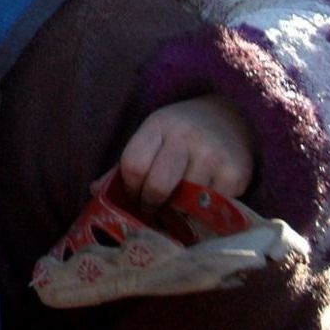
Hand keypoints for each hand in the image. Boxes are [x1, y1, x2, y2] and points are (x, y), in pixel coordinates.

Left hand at [119, 94, 256, 207]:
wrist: (232, 116)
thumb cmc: (183, 132)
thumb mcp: (153, 136)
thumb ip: (127, 164)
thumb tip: (94, 192)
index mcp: (159, 124)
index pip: (133, 164)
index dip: (129, 188)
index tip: (134, 196)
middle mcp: (187, 137)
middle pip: (157, 187)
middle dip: (150, 205)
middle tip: (153, 209)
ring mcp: (214, 155)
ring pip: (184, 203)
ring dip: (177, 212)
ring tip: (177, 208)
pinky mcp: (236, 174)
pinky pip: (211, 209)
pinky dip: (203, 213)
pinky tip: (201, 205)